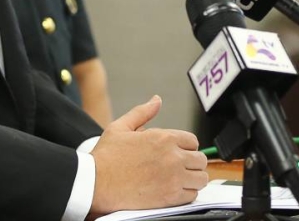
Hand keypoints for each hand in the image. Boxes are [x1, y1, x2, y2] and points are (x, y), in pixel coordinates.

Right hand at [89, 95, 207, 215]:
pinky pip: (193, 195)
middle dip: (191, 162)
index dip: (185, 146)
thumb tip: (156, 100)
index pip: (193, 141)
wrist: (96, 182)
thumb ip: (142, 112)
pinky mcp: (172, 197)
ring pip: (201, 178)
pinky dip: (186, 192)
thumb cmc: (106, 156)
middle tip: (178, 166)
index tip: (177, 151)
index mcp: (163, 138)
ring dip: (193, 178)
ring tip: (179, 178)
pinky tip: (173, 189)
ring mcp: (174, 178)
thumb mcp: (120, 127)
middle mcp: (173, 157)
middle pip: (200, 160)